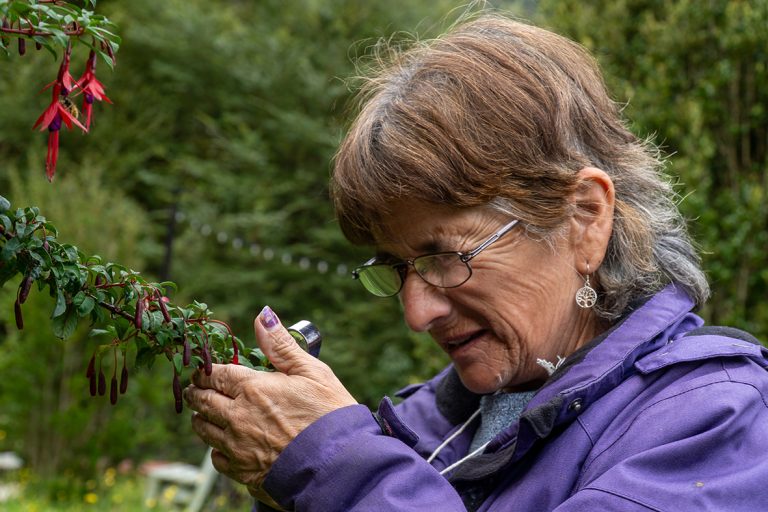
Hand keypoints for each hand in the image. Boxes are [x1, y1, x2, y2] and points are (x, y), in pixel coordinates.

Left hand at [183, 306, 356, 501]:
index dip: (205, 370)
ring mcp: (237, 447)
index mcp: (252, 389)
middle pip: (202, 401)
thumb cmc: (330, 415)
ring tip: (204, 413)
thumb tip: (262, 316)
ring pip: (204, 430)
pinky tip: (225, 444)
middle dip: (196, 391)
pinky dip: (217, 449)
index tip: (203, 369)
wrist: (338, 465)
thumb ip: (281, 345)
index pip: (214, 375)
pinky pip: (217, 459)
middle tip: (195, 388)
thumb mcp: (312, 372)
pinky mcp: (243, 472)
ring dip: (201, 418)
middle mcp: (237, 417)